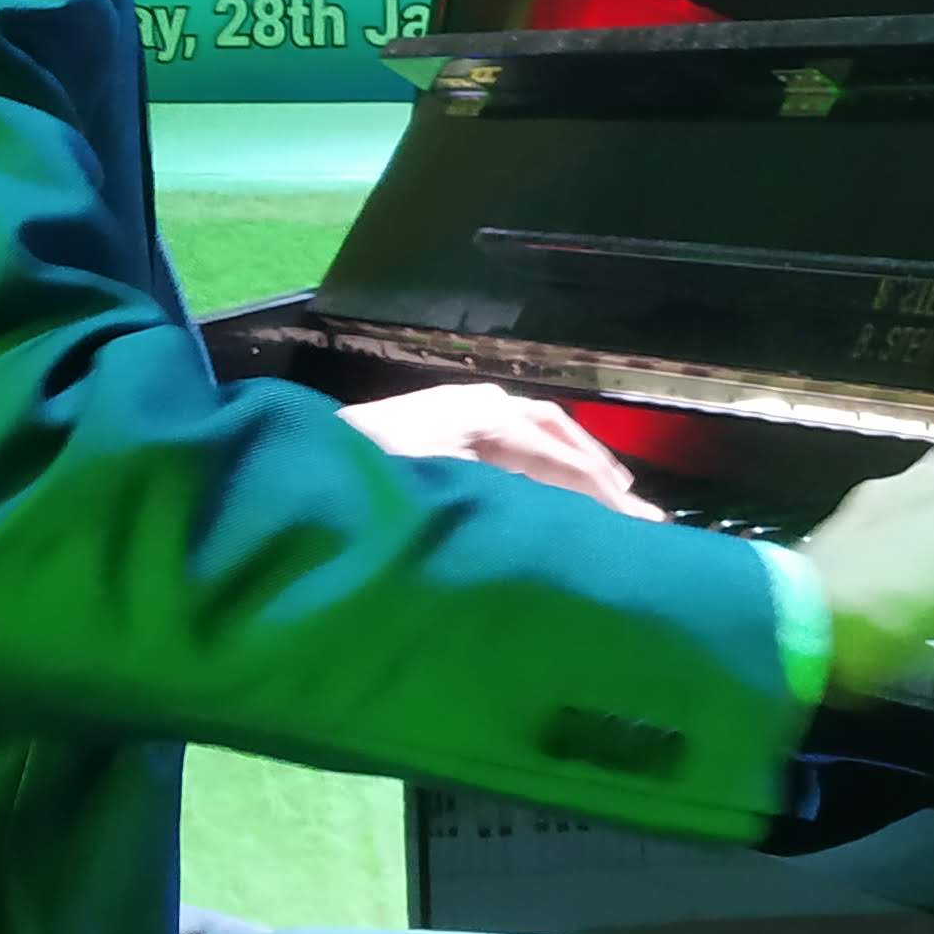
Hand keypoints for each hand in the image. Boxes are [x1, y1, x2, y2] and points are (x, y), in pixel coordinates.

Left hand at [337, 382, 665, 521]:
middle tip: (640, 516)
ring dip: (578, 463)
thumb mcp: (428, 498)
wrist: (293, 465)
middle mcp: (477, 406)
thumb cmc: (357, 487)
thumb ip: (495, 502)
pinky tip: (559, 486)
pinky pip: (516, 438)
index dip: (596, 492)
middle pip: (555, 434)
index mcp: (478, 419)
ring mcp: (460, 410)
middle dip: (599, 474)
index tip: (632, 526)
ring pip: (539, 432)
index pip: (554, 456)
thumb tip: (554, 527)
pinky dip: (549, 460)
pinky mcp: (445, 424)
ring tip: (614, 498)